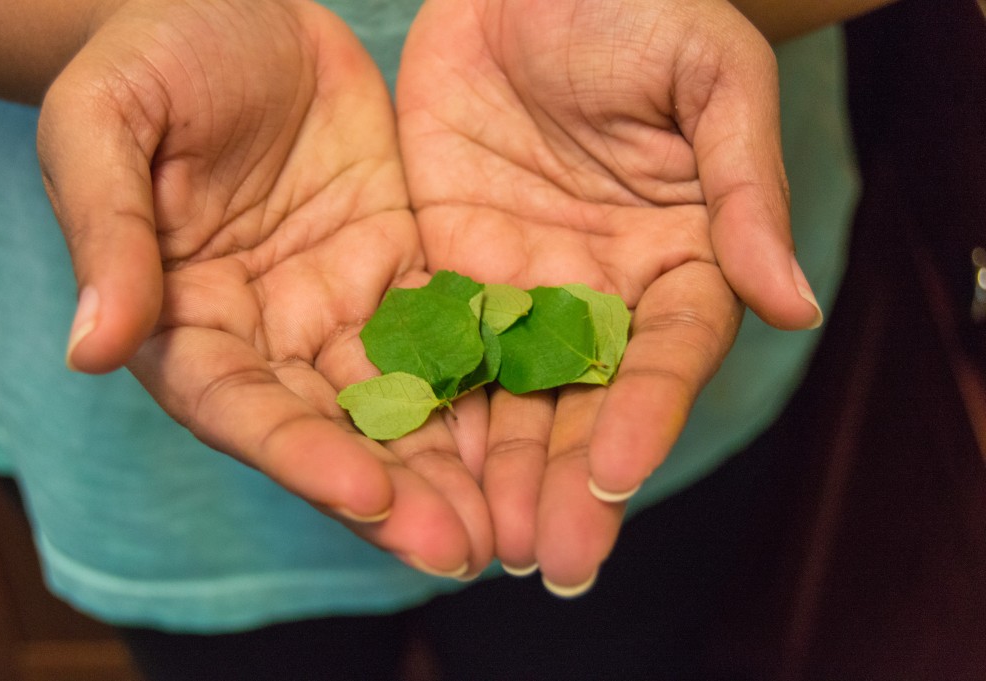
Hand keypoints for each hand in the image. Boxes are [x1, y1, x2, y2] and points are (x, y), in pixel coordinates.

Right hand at [37, 0, 491, 576]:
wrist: (236, 4)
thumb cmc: (156, 53)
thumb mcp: (111, 123)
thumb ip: (109, 232)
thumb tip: (93, 350)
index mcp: (187, 318)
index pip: (243, 407)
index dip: (300, 455)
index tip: (367, 493)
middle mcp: (271, 333)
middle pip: (334, 429)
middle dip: (397, 491)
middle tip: (463, 548)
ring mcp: (341, 304)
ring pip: (403, 399)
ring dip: (454, 461)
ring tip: (512, 517)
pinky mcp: (403, 268)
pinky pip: (452, 332)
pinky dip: (491, 380)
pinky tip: (541, 420)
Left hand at [397, 0, 820, 589]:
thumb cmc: (638, 7)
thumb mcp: (711, 80)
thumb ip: (744, 191)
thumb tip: (794, 305)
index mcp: (676, 261)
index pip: (666, 355)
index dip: (645, 412)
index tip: (614, 472)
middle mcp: (599, 294)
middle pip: (586, 401)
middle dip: (567, 478)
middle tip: (549, 555)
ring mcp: (520, 289)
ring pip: (508, 394)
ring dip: (496, 471)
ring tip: (478, 542)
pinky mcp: (447, 268)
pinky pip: (435, 345)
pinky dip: (425, 405)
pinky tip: (407, 462)